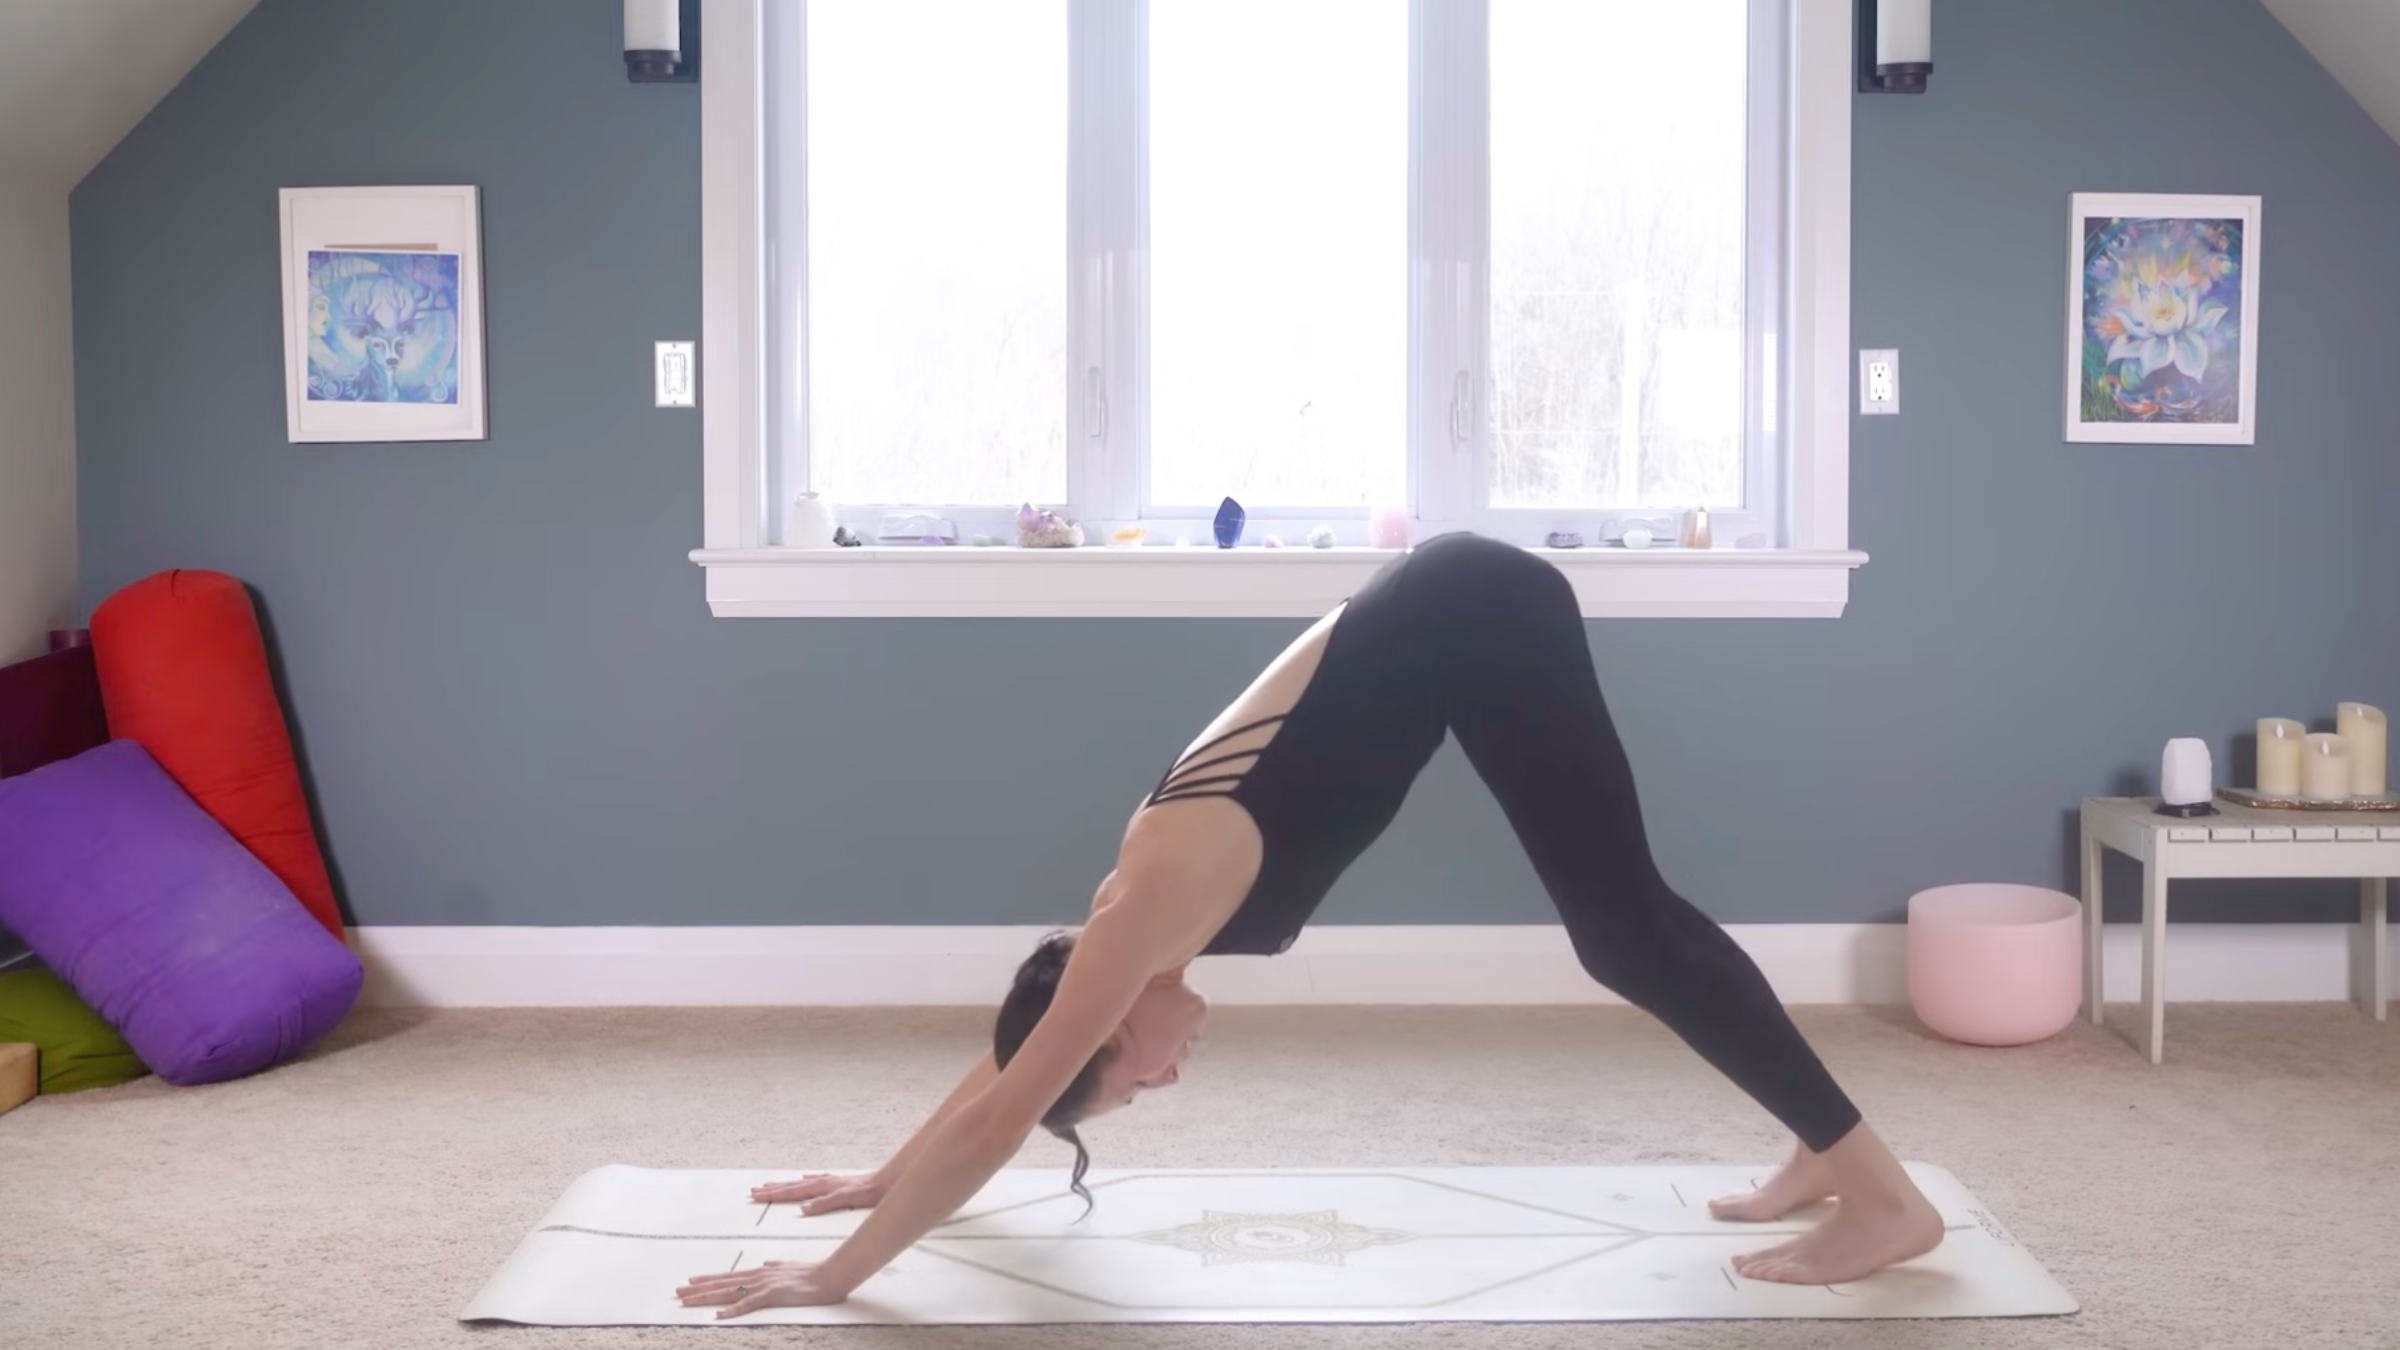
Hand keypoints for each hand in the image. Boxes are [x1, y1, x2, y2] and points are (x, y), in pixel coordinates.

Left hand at [677, 1261, 848, 1318]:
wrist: (830, 1274)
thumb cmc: (813, 1273)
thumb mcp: (790, 1267)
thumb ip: (776, 1266)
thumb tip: (766, 1264)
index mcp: (761, 1272)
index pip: (728, 1277)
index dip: (708, 1280)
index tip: (690, 1283)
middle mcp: (757, 1276)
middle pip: (722, 1284)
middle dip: (698, 1289)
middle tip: (677, 1292)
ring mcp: (764, 1285)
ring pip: (728, 1292)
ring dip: (706, 1297)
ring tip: (687, 1301)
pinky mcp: (772, 1295)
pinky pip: (748, 1304)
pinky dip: (732, 1310)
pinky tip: (718, 1315)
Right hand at [750, 1171, 889, 1214]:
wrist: (886, 1182)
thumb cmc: (868, 1192)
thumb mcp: (846, 1199)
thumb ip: (824, 1203)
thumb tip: (803, 1208)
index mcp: (822, 1187)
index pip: (792, 1191)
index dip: (773, 1194)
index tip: (756, 1194)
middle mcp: (823, 1182)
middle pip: (792, 1186)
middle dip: (773, 1189)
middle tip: (754, 1190)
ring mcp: (829, 1181)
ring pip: (801, 1184)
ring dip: (785, 1185)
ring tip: (771, 1184)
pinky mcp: (837, 1183)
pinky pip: (815, 1181)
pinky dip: (805, 1182)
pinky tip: (804, 1179)